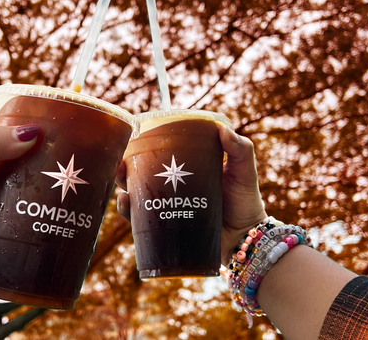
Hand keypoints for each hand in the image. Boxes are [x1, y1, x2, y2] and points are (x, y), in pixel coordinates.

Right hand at [116, 125, 266, 265]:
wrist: (245, 239)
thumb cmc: (246, 203)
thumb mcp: (244, 172)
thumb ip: (240, 150)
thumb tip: (222, 129)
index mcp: (188, 169)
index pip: (162, 153)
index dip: (144, 146)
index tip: (133, 138)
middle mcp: (173, 187)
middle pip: (142, 172)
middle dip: (125, 166)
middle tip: (120, 163)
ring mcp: (168, 207)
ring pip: (138, 194)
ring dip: (123, 186)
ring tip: (121, 183)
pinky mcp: (165, 227)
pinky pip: (141, 219)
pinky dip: (128, 211)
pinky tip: (125, 202)